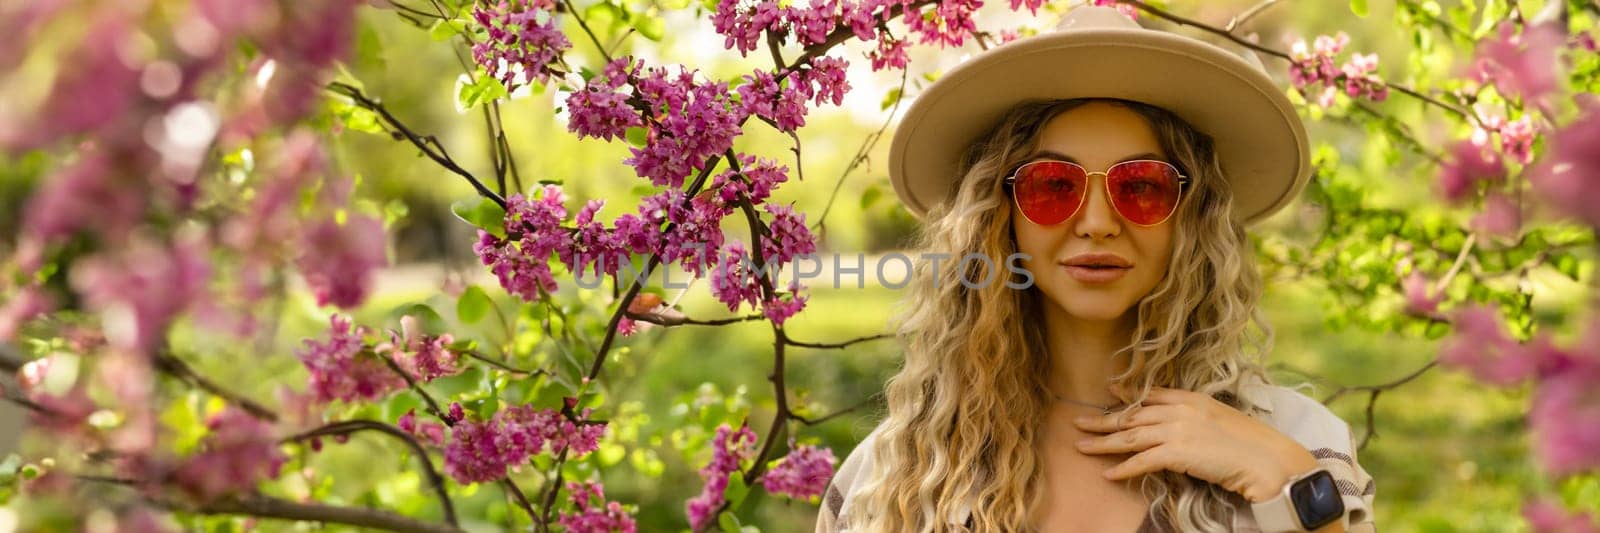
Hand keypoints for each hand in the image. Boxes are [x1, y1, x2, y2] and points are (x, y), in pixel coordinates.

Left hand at [1072, 384, 1320, 502]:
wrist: (1267, 459)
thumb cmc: (1252, 445)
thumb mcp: (1221, 420)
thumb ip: (1198, 418)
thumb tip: (1183, 429)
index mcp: (1191, 399)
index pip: (1152, 395)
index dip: (1128, 394)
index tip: (1109, 391)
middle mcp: (1180, 410)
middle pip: (1132, 416)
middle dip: (1103, 420)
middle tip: (1078, 422)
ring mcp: (1177, 430)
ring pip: (1129, 437)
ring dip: (1102, 443)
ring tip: (1080, 447)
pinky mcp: (1177, 453)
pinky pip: (1142, 461)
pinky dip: (1123, 469)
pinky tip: (1108, 475)